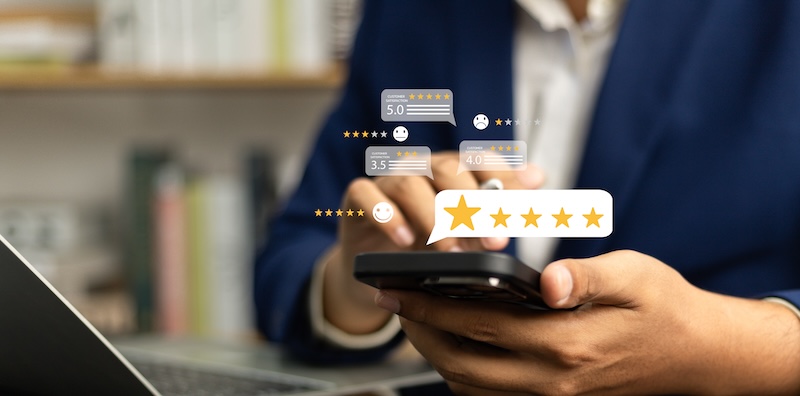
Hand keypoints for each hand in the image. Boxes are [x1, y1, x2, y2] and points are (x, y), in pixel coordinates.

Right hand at [323, 152, 543, 333]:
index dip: (503, 179)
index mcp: (452, 170)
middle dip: (473, 205)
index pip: (480, 161)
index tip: (523, 207)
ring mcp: (387, 180)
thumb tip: (538, 176)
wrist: (380, 266)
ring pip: (409, 183)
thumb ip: (498, 206)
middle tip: (494, 239)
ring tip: (449, 249)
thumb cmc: (429, 243)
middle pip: (446, 169)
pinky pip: (366, 194)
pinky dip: (386, 215)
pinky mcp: (357, 198)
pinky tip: (405, 240)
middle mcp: (421, 168)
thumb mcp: (468, 231)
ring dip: (432, 216)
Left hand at [376, 250, 799, 393]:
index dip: (431, 306)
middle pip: (462, 362)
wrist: (697, 355)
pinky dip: (463, 375)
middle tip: (394, 301)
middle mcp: (553, 380)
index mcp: (566, 343)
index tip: (398, 288)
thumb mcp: (634, 275)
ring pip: (472, 386)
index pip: (478, 324)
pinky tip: (455, 346)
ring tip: (416, 320)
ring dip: (436, 355)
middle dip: (420, 332)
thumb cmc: (665, 306)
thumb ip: (585, 276)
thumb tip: (545, 281)